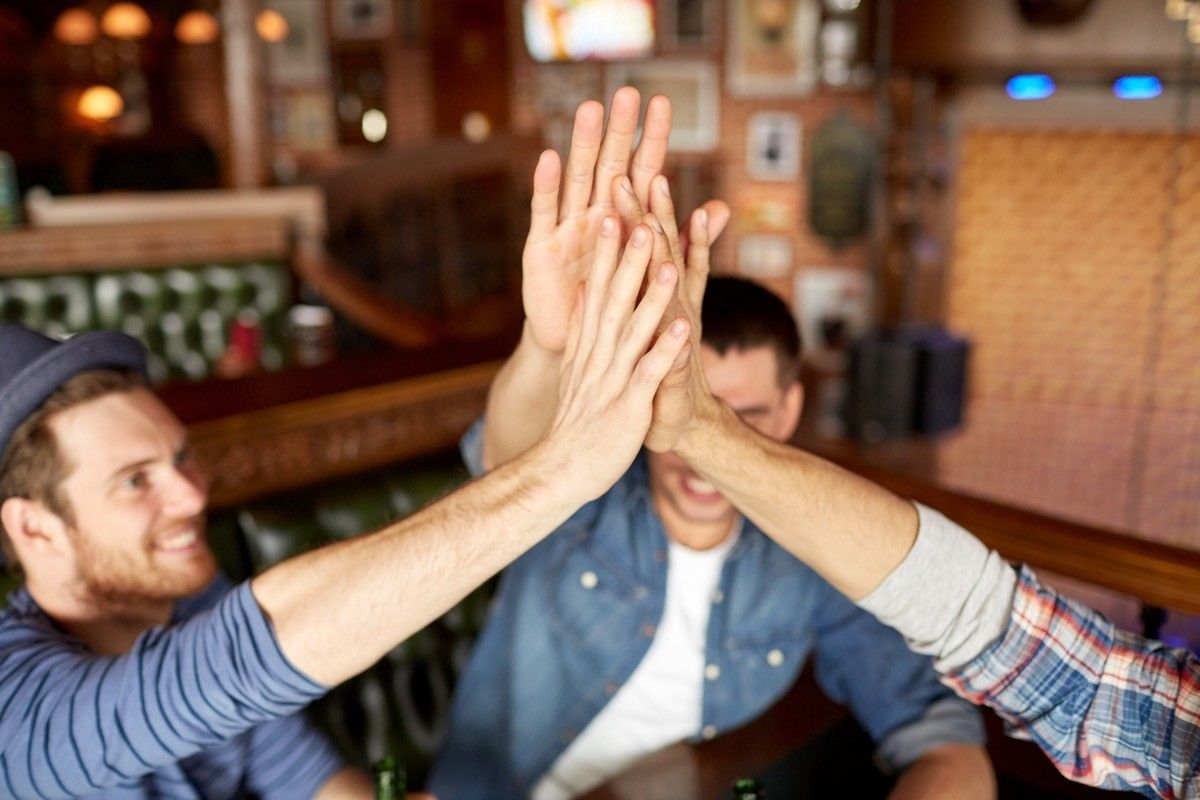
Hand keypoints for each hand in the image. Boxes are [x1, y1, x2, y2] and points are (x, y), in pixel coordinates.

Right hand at [522, 87, 672, 352]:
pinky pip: (545, 213)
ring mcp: (567, 229)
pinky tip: (549, 158)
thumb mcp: (652, 272)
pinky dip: (546, 186)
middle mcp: (595, 217)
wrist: (576, 350)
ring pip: (578, 179)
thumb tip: (721, 209)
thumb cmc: (615, 307)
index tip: (663, 102)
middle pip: (610, 165)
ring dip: (584, 144)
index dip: (652, 139)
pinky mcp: (541, 250)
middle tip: (628, 93)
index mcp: (623, 221)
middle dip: (620, 130)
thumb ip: (683, 238)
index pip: (643, 173)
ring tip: (591, 110)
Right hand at [544, 218, 690, 500]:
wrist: (564, 470)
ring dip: (653, 296)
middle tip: (641, 214)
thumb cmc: (578, 420)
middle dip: (631, 257)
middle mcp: (598, 355)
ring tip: (669, 262)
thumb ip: (582, 328)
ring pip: (635, 329)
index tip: (615, 209)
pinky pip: (651, 373)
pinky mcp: (628, 405)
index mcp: (589, 344)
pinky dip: (667, 349)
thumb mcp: (576, 366)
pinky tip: (686, 327)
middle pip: (615, 298)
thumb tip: (584, 289)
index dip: (608, 250)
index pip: (599, 288)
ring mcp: (612, 379)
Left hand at [610, 173, 725, 451]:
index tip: (624, 171)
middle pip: (663, 256)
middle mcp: (672, 310)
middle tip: (648, 174)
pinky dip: (676, 336)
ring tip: (663, 226)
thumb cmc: (655, 371)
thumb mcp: (642, 325)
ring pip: (672, 294)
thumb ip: (637, 289)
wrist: (679, 423)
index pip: (646, 248)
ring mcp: (675, 339)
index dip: (636, 211)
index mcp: (655, 299)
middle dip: (655, 217)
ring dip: (669, 260)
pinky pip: (675, 352)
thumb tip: (629, 255)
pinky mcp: (672, 374)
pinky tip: (681, 318)